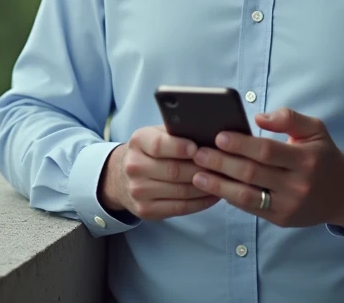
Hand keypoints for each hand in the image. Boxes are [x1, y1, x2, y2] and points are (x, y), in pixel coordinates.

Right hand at [98, 125, 220, 219]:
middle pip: (174, 171)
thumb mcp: (156, 134)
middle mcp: (134, 166)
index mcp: (138, 142)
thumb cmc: (150, 151)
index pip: (159, 145)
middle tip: (222, 167)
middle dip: (201, 169)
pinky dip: (201, 203)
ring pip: (180, 191)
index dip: (180, 148)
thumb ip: (176, 133)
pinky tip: (213, 195)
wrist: (121, 177)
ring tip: (223, 181)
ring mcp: (138, 191)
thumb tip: (209, 134)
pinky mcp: (146, 210)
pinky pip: (180, 208)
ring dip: (206, 188)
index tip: (197, 148)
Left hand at [190, 107, 343, 229]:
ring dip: (219, 185)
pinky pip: (251, 208)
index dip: (241, 144)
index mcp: (306, 159)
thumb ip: (288, 118)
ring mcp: (289, 205)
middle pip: (253, 174)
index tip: (218, 136)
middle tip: (198, 153)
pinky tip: (214, 187)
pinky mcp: (282, 219)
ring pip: (248, 196)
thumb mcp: (314, 129)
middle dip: (222, 163)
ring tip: (197, 175)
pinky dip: (231, 198)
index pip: (267, 151)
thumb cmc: (323, 155)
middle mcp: (298, 185)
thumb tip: (259, 117)